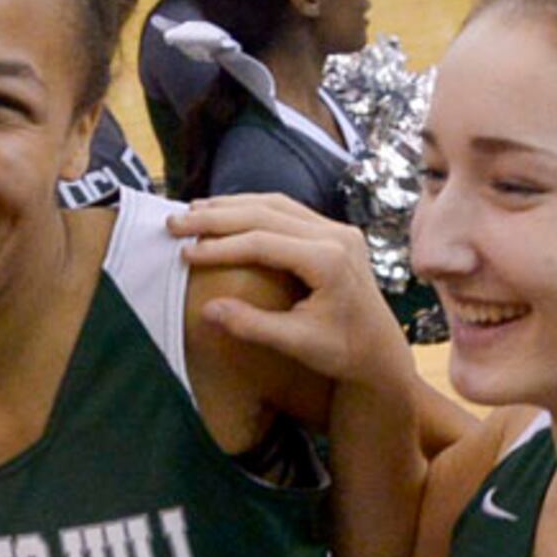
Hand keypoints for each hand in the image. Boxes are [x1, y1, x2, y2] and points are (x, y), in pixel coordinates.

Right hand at [178, 194, 415, 389]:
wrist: (381, 350)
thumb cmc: (343, 352)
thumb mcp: (298, 343)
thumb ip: (252, 326)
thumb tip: (206, 311)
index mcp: (329, 260)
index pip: (263, 242)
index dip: (221, 246)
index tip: (185, 254)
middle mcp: (336, 235)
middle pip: (266, 213)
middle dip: (216, 217)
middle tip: (175, 222)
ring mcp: (338, 229)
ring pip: (276, 204)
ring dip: (232, 206)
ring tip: (193, 212)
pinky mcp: (335, 231)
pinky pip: (288, 210)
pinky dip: (253, 209)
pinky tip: (226, 214)